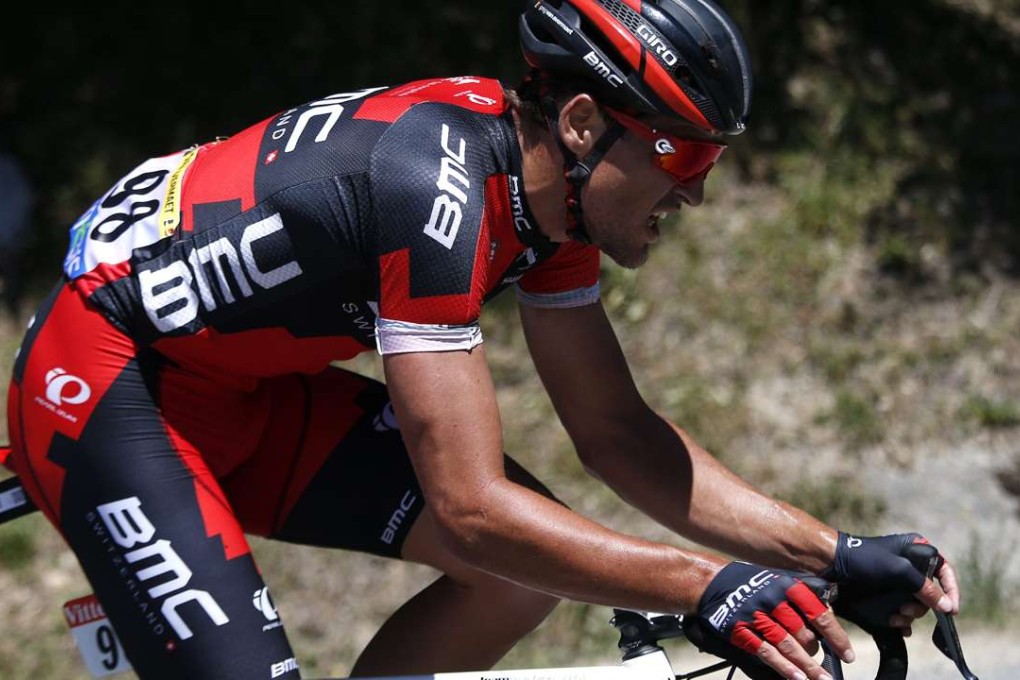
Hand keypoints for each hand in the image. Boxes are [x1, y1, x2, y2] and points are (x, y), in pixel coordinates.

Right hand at [687, 561, 852, 679]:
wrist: (710, 583)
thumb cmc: (747, 581)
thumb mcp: (778, 578)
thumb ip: (802, 594)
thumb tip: (828, 614)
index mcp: (787, 586)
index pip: (819, 614)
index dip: (836, 637)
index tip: (846, 653)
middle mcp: (774, 601)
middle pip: (804, 634)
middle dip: (816, 653)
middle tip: (823, 664)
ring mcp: (757, 617)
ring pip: (789, 647)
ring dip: (807, 667)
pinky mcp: (742, 631)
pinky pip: (767, 653)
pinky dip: (784, 668)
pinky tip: (796, 678)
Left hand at [825, 532, 960, 635]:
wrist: (832, 565)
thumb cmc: (864, 560)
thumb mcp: (898, 570)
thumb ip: (925, 587)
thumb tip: (948, 606)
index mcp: (915, 549)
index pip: (944, 570)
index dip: (951, 589)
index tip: (952, 609)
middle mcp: (909, 564)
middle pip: (930, 592)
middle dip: (921, 605)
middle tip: (906, 611)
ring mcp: (897, 580)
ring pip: (916, 603)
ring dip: (909, 614)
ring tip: (896, 617)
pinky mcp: (886, 592)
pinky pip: (902, 609)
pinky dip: (901, 619)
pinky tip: (897, 625)